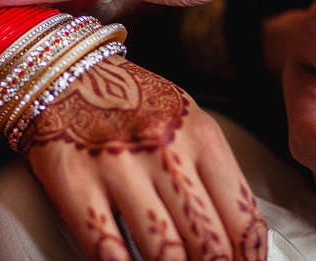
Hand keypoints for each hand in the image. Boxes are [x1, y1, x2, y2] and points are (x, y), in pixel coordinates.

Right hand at [21, 56, 266, 260]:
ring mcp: (117, 167)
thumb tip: (236, 236)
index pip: (243, 219)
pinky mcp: (74, 183)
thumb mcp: (185, 118)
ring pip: (164, 253)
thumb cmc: (129, 100)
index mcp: (200, 134)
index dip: (250, 260)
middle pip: (209, 244)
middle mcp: (163, 149)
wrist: (65, 72)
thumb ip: (211, 170)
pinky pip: (108, 251)